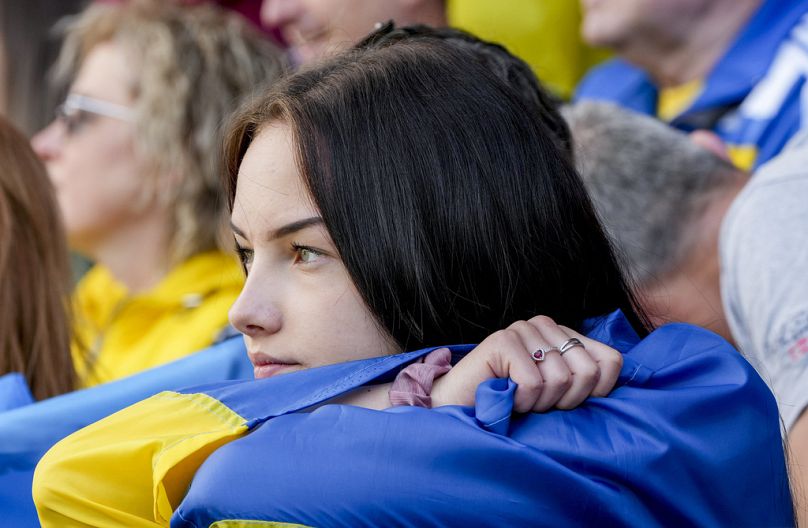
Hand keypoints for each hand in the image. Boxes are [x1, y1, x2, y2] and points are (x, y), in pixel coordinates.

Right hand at [431, 316, 622, 412]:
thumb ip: (585, 383)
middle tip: (537, 405)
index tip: (566, 405)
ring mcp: (523, 329)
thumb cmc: (510, 407)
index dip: (597, 393)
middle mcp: (545, 325)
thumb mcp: (556, 395)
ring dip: (537, 404)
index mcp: (564, 335)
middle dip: (564, 402)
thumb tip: (629, 389)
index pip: (610, 361)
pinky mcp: (502, 340)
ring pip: (560, 380)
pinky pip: (533, 383)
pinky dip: (519, 402)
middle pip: (587, 372)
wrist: (458, 410)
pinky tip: (504, 395)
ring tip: (517, 400)